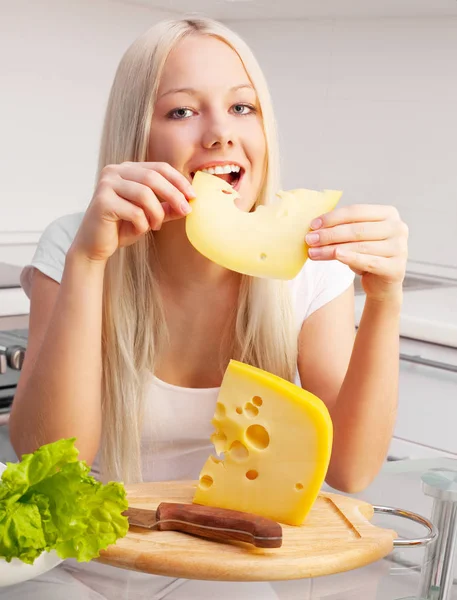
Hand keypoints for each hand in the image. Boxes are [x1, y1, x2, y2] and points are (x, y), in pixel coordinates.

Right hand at [71, 162, 195, 263]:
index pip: (160, 167)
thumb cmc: (122, 227)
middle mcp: (114, 171)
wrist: (95, 246)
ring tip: (156, 226)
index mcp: (127, 169)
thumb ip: (167, 207)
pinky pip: (134, 211)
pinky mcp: (102, 202)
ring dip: (157, 213)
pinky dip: (142, 223)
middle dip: (174, 195)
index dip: (179, 181)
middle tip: (186, 211)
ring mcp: (106, 184)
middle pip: (153, 178)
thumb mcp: (150, 215)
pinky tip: (140, 230)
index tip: (193, 196)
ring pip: (144, 194)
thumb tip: (190, 202)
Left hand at [305, 205, 408, 300]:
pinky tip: (335, 256)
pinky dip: (350, 258)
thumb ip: (342, 227)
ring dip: (332, 249)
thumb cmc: (366, 255)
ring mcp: (400, 248)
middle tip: (309, 239)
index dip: (333, 217)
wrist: (381, 284)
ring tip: (313, 252)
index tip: (313, 225)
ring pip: (360, 246)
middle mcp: (398, 228)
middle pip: (357, 229)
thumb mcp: (356, 237)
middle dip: (330, 234)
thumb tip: (314, 225)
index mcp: (389, 213)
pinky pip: (368, 261)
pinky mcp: (396, 268)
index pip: (356, 211)